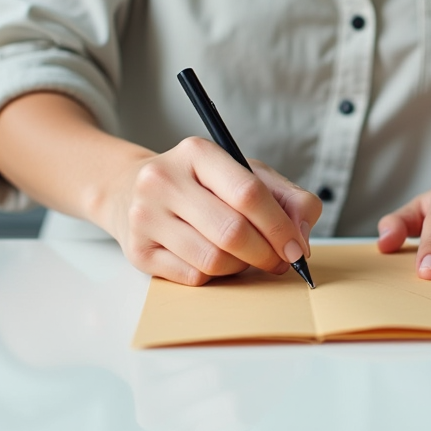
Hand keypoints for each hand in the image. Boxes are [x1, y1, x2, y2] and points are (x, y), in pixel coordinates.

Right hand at [99, 137, 321, 285]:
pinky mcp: (138, 251)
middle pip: (232, 232)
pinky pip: (193, 277)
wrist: (130, 189)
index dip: (280, 226)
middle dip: (266, 254)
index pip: (248, 193)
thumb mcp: (245, 174)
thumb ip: (286, 197)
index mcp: (197, 152)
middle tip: (279, 261)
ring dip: (241, 267)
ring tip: (246, 257)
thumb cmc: (200, 184)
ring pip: (213, 260)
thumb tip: (301, 235)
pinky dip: (215, 276)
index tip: (296, 248)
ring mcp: (145, 217)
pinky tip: (216, 260)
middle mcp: (164, 180)